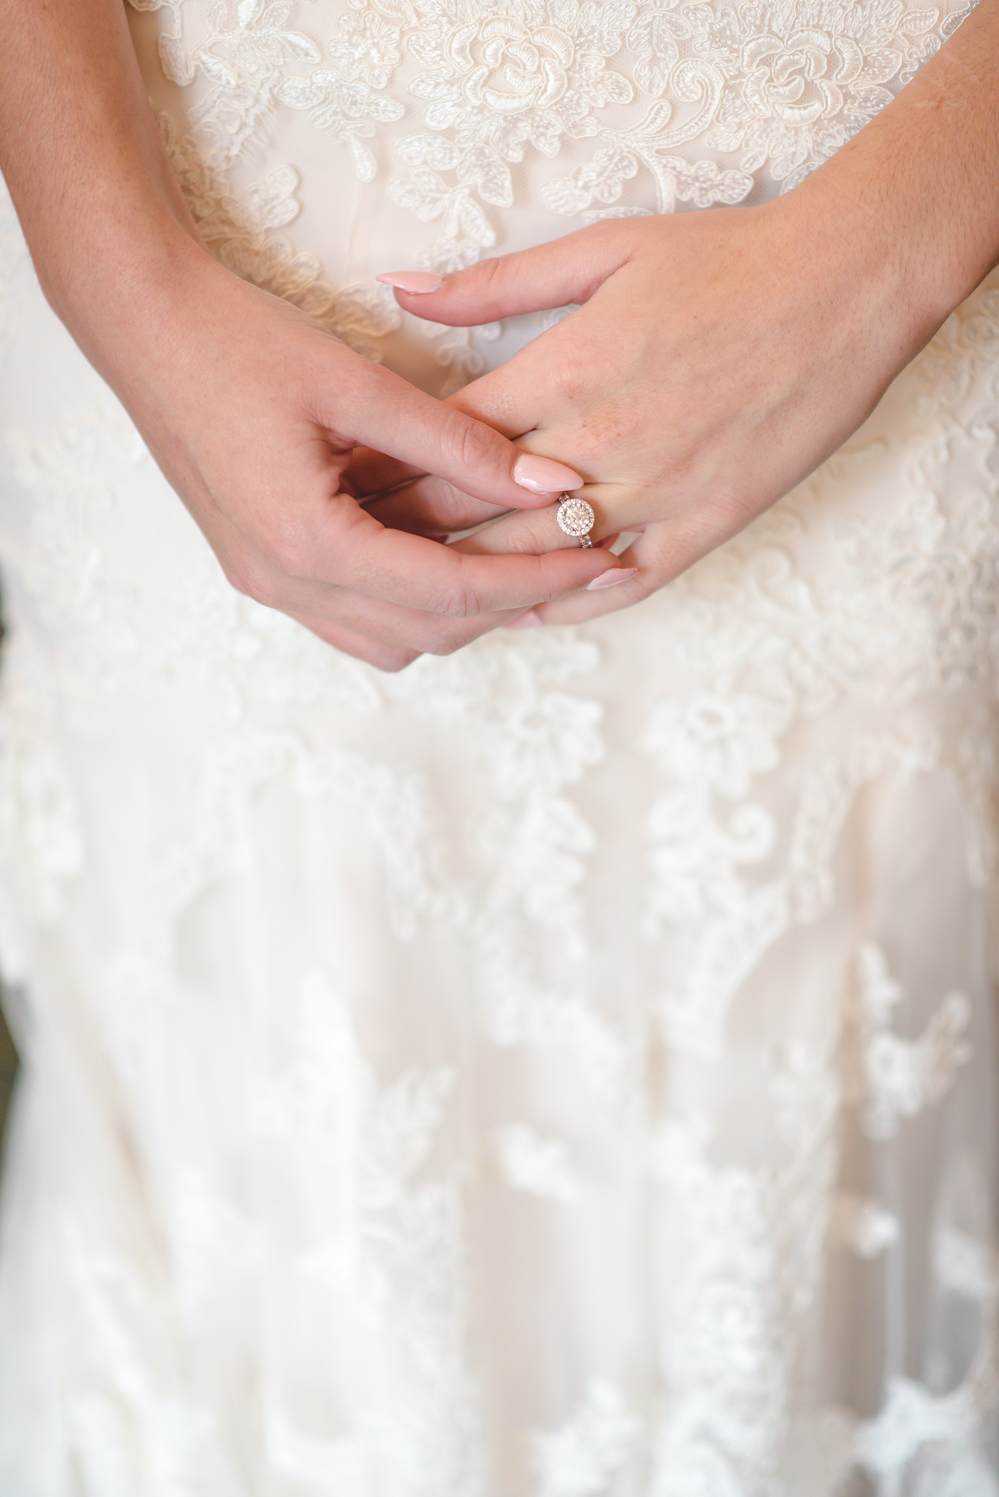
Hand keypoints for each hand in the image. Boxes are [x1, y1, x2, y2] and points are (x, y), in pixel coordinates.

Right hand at [0, 0, 620, 673]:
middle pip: (428, 632)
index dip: (535, 579)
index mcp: (308, 540)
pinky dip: (414, 605)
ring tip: (525, 564)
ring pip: (393, 640)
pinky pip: (356, 619)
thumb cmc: (240, 341)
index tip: (598, 559)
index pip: (451, 592)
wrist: (142, 326)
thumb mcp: (359, 383)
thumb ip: (459, 443)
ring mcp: (268, 583)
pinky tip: (451, 561)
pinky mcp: (264, 568)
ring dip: (462, 613)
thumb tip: (549, 484)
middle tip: (580, 563)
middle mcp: (284, 581)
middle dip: (512, 603)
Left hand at [368, 194, 923, 625]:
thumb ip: (494, 285)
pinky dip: (561, 607)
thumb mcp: (602, 250)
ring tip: (415, 591)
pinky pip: (617, 587)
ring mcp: (653, 495)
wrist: (845, 289)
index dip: (386, 470)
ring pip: (537, 562)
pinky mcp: (701, 528)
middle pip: (475, 512)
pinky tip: (517, 615)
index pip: (444, 442)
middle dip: (407, 534)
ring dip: (470, 581)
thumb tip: (402, 293)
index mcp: (564, 373)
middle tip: (355, 552)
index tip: (340, 488)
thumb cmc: (725, 260)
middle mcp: (599, 445)